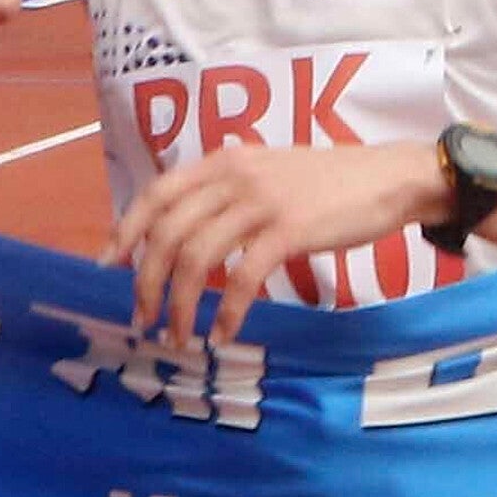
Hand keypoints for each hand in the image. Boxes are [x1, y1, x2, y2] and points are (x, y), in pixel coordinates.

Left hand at [113, 142, 448, 342]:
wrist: (388, 178)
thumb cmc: (329, 181)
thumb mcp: (269, 169)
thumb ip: (229, 188)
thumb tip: (188, 225)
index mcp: (224, 160)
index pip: (157, 193)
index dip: (125, 231)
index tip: (107, 266)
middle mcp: (235, 176)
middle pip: (168, 232)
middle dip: (147, 281)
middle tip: (143, 319)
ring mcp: (261, 202)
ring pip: (197, 259)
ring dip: (181, 306)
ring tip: (179, 337)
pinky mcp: (289, 230)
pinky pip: (242, 279)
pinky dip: (228, 313)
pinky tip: (224, 334)